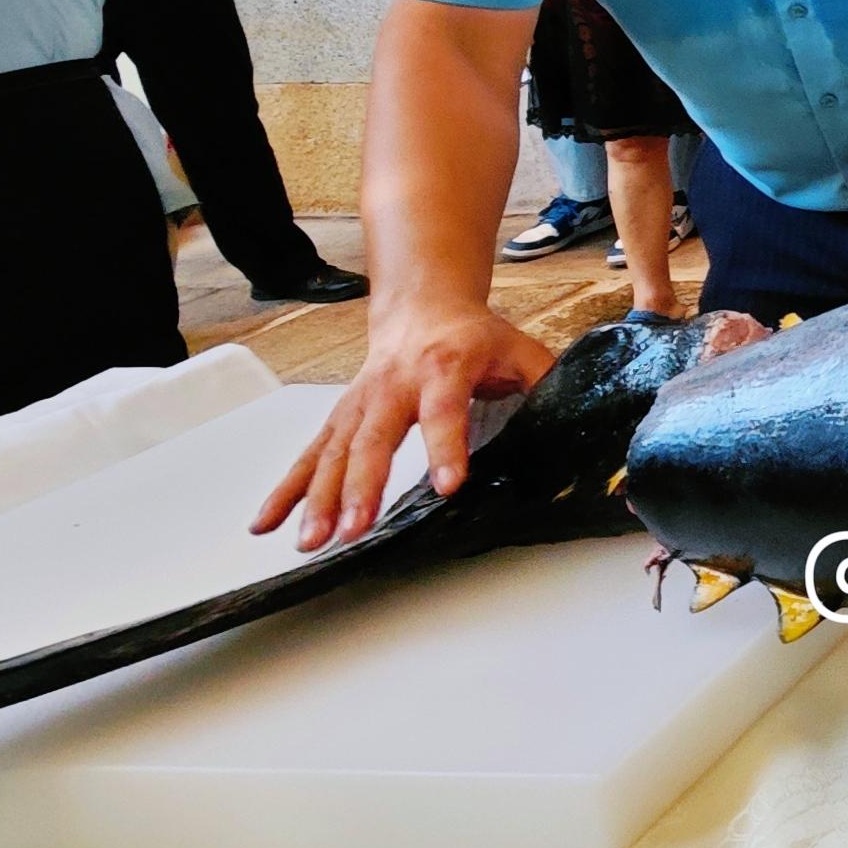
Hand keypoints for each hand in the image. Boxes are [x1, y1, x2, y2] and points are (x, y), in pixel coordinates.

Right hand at [251, 301, 552, 549]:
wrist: (422, 304)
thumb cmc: (475, 335)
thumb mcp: (521, 349)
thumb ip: (545, 383)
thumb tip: (580, 418)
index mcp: (445, 367)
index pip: (444, 410)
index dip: (447, 446)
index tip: (448, 485)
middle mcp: (393, 385)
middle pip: (372, 439)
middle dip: (360, 487)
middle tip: (352, 530)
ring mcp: (359, 402)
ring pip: (331, 453)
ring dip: (316, 499)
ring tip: (308, 542)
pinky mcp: (340, 417)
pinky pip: (308, 455)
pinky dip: (285, 490)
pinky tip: (267, 524)